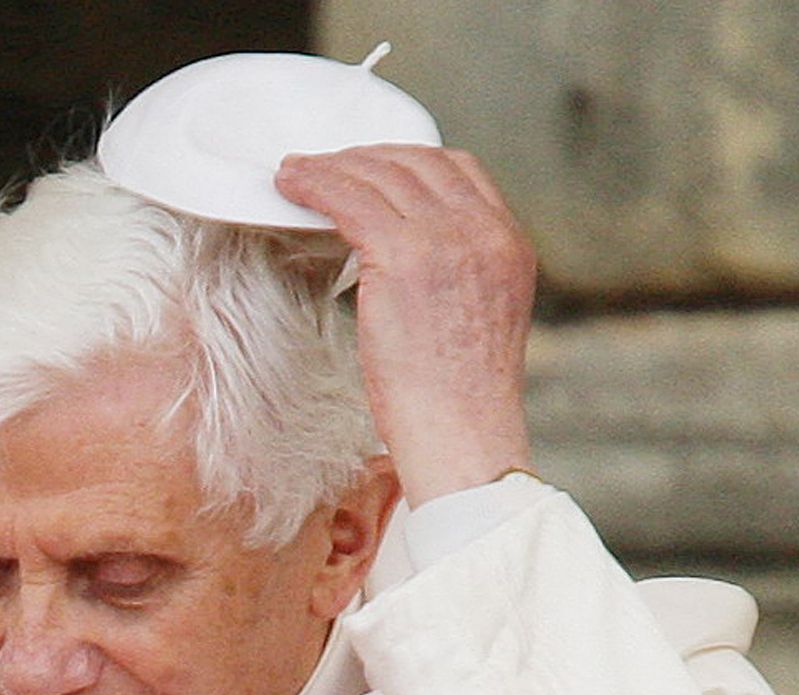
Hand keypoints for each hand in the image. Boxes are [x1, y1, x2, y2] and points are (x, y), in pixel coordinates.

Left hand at [276, 145, 537, 504]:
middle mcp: (483, 232)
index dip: (406, 160)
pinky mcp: (404, 257)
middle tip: (321, 166)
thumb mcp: (476, 323)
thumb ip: (458, 279)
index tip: (366, 168)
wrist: (462, 433)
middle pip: (417, 163)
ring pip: (380, 176)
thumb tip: (413, 269)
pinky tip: (289, 188)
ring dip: (331, 167)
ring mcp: (447, 240)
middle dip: (363, 158)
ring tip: (294, 173)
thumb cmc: (456, 400)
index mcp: (508, 244)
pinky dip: (316, 186)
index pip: (460, 171)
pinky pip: (350, 200)